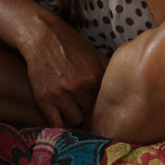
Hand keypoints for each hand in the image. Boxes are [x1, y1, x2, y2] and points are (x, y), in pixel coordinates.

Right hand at [18, 12, 109, 127]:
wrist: (44, 39)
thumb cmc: (72, 46)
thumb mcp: (96, 55)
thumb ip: (107, 72)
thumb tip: (120, 87)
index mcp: (94, 75)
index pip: (104, 100)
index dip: (102, 102)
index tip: (102, 105)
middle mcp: (78, 87)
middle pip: (90, 111)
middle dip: (89, 109)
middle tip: (87, 107)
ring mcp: (60, 95)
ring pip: (75, 120)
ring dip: (76, 117)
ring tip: (76, 111)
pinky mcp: (44, 100)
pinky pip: (56, 122)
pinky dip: (61, 125)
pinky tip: (64, 122)